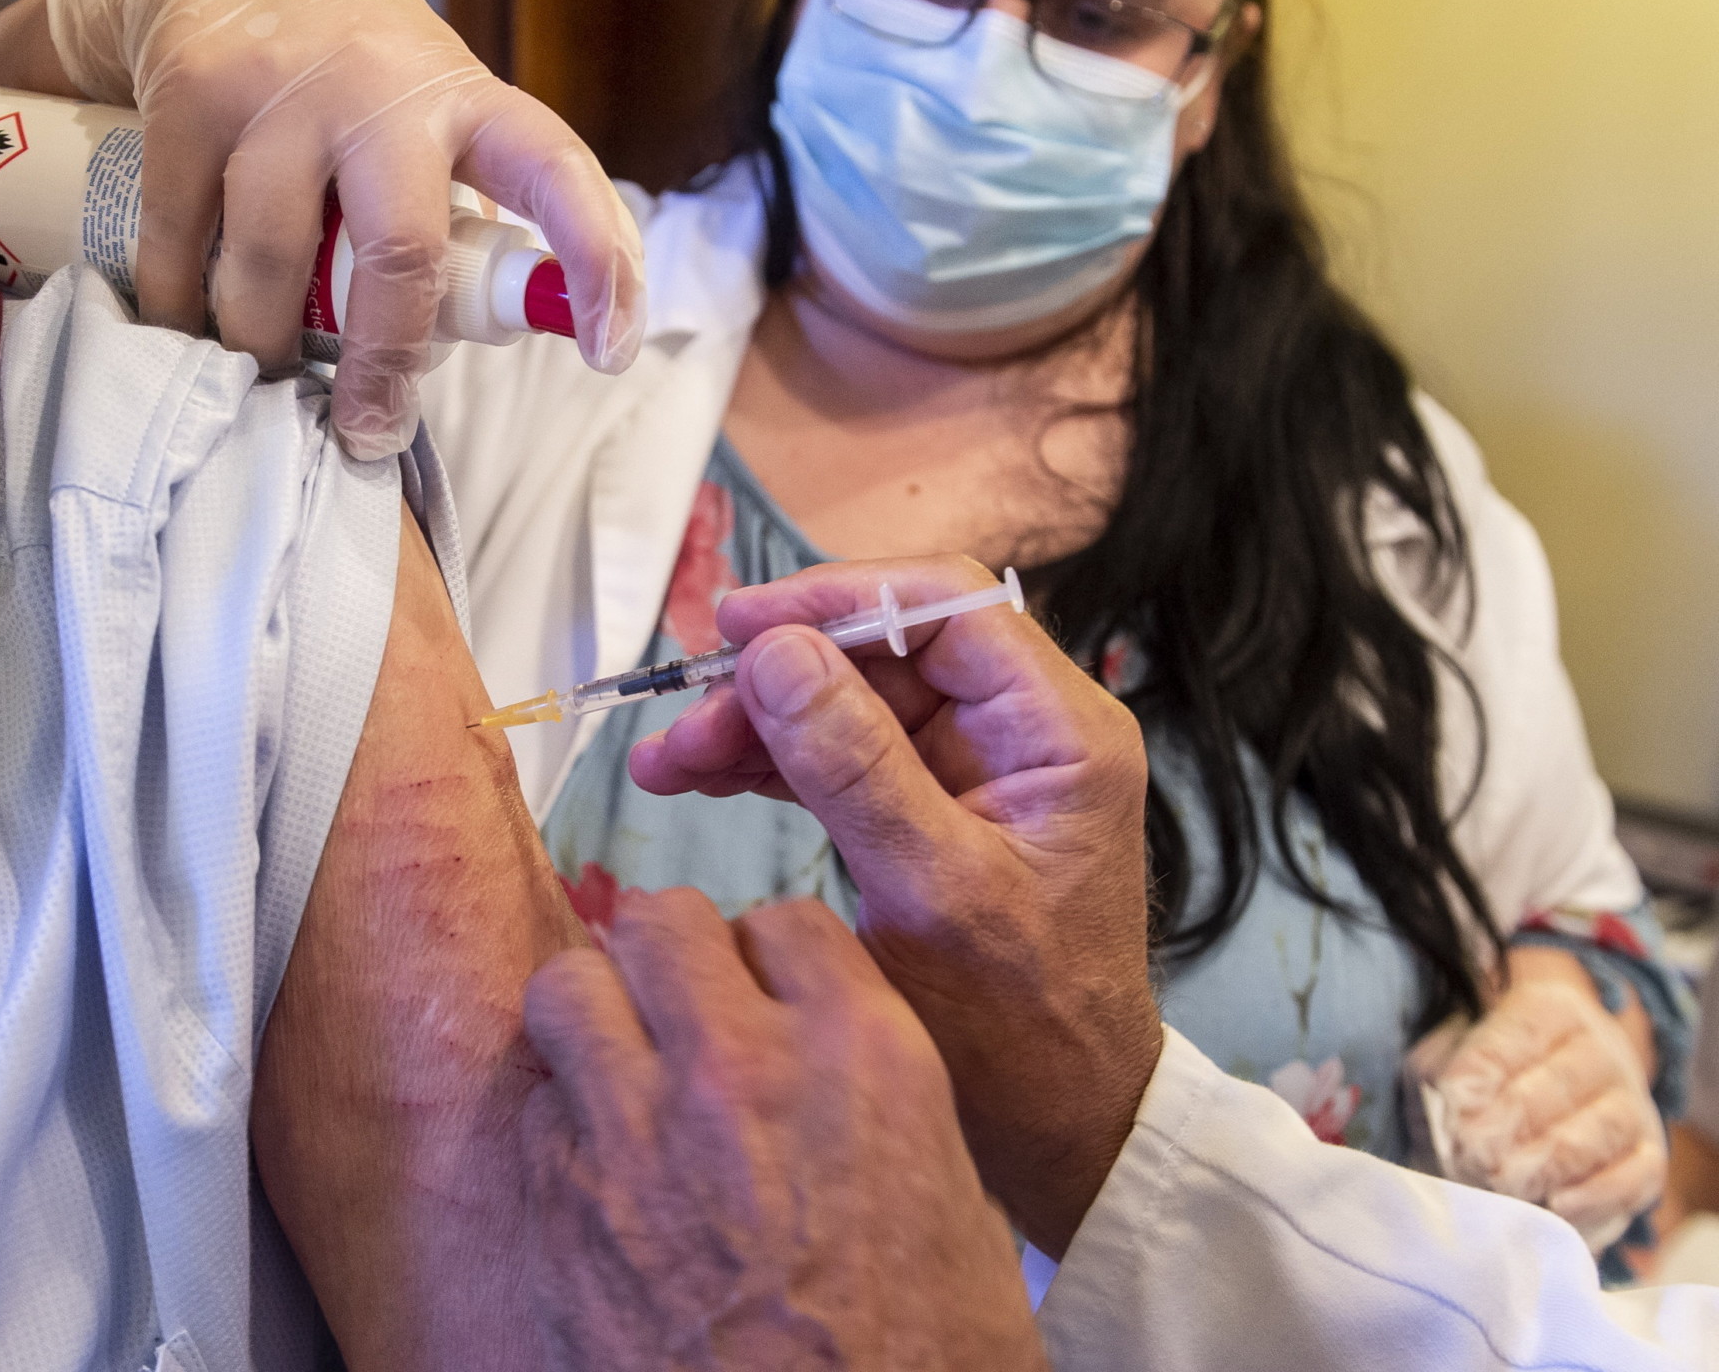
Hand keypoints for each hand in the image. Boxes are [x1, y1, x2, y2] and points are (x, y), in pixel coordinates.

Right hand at [0, 0, 636, 459]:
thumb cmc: (353, 74)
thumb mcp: (428, 112)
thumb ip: (446, 207)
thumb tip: (451, 348)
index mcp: (465, 99)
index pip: (555, 170)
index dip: (595, 259)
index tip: (612, 347)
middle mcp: (382, 88)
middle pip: (397, 252)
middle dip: (384, 361)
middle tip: (369, 429)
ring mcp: (281, 88)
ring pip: (269, 263)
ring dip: (266, 344)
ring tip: (265, 371)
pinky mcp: (192, 93)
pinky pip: (179, 239)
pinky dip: (181, 305)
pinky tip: (188, 328)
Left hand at [521, 890, 1045, 1371]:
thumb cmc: (915, 1370)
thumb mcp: (957, 1216)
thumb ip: (883, 1105)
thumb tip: (838, 1064)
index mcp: (863, 1059)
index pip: (786, 923)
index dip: (767, 959)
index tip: (759, 993)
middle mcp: (743, 1069)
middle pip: (662, 923)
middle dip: (666, 962)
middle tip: (674, 1014)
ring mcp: (639, 1127)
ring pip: (570, 986)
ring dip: (592, 1020)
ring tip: (611, 1068)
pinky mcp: (562, 1199)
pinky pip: (538, 1106)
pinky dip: (560, 1127)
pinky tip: (593, 1172)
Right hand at [628, 556, 1162, 1256]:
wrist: (1057, 1127)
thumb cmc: (1022, 1026)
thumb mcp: (931, 891)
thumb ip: (856, 768)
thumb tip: (778, 655)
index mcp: (1058, 732)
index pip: (945, 606)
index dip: (837, 600)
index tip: (741, 626)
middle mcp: (1021, 733)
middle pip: (881, 652)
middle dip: (777, 677)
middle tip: (687, 718)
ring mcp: (972, 772)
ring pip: (847, 702)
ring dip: (756, 721)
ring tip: (669, 762)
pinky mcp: (928, 812)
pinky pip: (838, 756)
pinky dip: (768, 762)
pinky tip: (700, 777)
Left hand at [1418, 963, 1664, 1253]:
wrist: (1557, 1096)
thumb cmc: (1491, 1075)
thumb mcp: (1454, 1053)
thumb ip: (1441, 1068)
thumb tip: (1451, 1102)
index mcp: (1550, 1010)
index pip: (1517, 1034)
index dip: (1481, 1072)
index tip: (1451, 1105)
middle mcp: (1600, 1050)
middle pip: (1559, 1084)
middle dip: (1508, 1125)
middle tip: (1470, 1155)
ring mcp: (1631, 1103)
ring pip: (1601, 1130)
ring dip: (1547, 1163)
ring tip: (1501, 1183)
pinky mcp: (1650, 1155)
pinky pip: (1636, 1176)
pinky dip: (1598, 1195)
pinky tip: (1556, 1206)